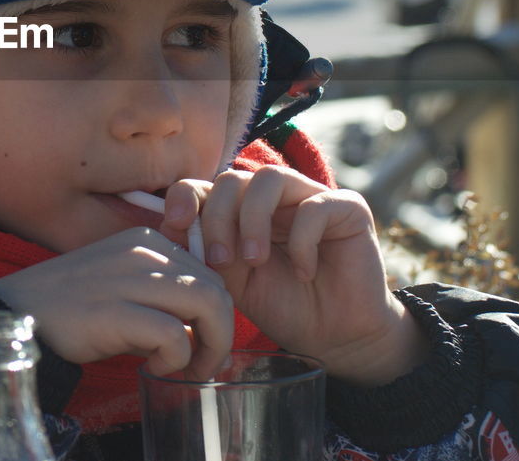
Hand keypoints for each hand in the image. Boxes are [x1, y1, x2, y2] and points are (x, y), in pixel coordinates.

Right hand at [0, 228, 234, 379]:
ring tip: (189, 367)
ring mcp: (129, 279)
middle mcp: (143, 252)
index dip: (218, 312)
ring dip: (209, 346)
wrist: (19, 312)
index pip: (209, 272)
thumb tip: (200, 327)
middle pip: (215, 288)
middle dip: (222, 332)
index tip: (205, 342)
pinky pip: (173, 335)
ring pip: (207, 304)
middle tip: (205, 362)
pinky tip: (156, 367)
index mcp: (147, 241)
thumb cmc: (72, 305)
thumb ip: (160, 293)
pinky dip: (176, 358)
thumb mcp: (122, 282)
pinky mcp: (114, 312)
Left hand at [161, 167, 427, 386]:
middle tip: (219, 260)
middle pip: (233, 179)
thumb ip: (208, 252)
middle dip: (217, 216)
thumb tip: (170, 227)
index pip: (207, 185)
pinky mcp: (348, 209)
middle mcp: (275, 197)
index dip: (186, 195)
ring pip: (270, 179)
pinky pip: (315, 206)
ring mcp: (311, 197)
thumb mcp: (234, 282)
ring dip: (252, 219)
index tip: (174, 223)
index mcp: (243, 210)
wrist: (335, 338)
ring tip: (254, 260)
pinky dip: (302, 241)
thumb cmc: (283, 307)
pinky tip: (304, 272)